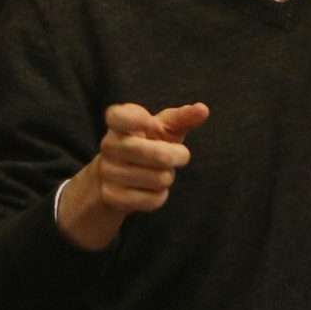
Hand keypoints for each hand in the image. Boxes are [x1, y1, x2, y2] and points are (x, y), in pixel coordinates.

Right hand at [57, 102, 208, 249]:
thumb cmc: (147, 142)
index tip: (149, 122)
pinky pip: (153, 200)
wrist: (116, 175)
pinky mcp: (111, 196)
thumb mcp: (163, 127)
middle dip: (178, 156)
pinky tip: (151, 188)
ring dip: (168, 177)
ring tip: (159, 171)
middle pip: (160, 156)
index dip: (135, 120)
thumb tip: (203, 109)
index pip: (118, 116)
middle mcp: (109, 145)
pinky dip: (160, 195)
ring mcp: (108, 171)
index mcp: (120, 123)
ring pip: (160, 179)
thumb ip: (183, 117)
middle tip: (180, 155)